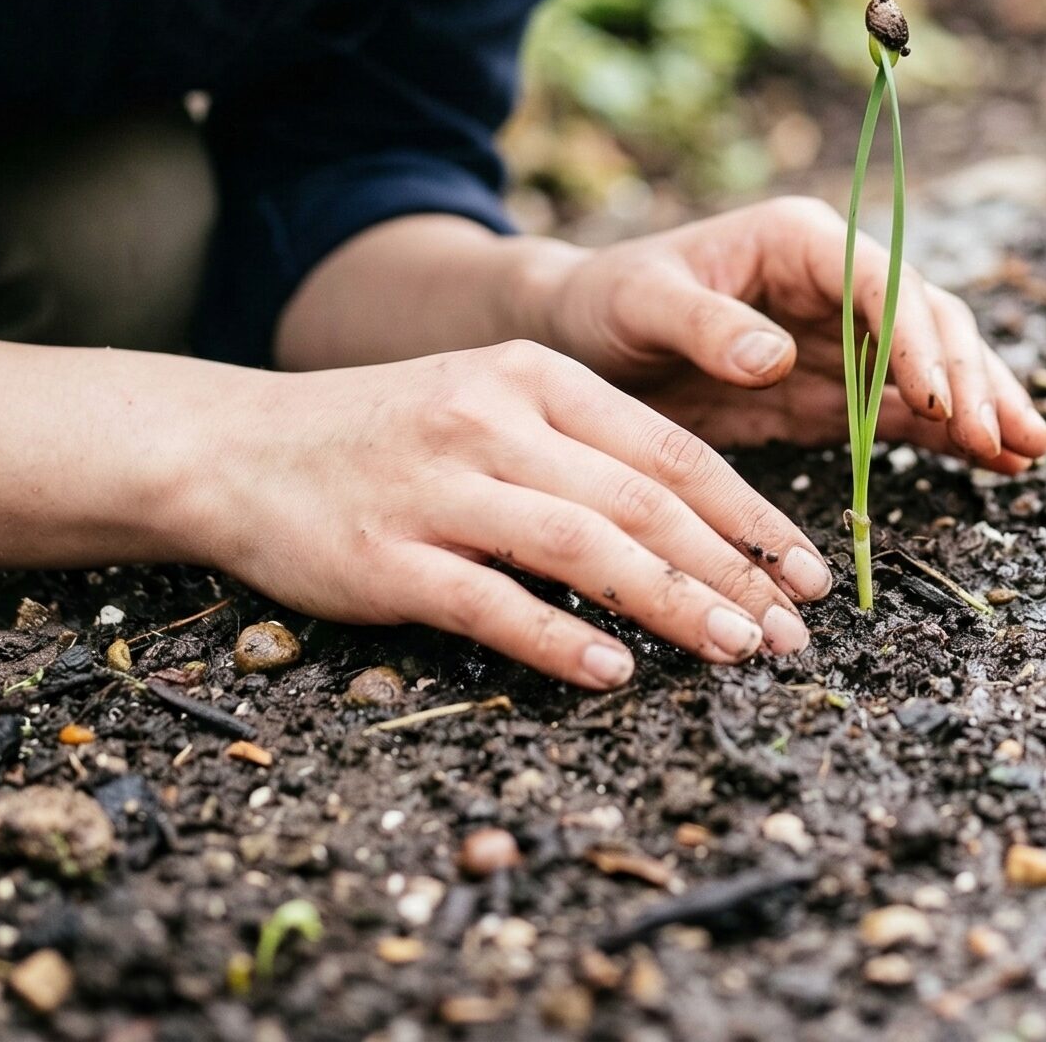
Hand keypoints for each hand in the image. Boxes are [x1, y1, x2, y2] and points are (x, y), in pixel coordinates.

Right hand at [201, 338, 831, 688]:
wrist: (238, 446)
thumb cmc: (389, 432)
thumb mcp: (492, 401)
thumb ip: (584, 450)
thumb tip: (698, 530)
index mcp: (536, 374)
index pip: (668, 446)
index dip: (749, 513)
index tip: (807, 568)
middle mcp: (495, 419)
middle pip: (641, 499)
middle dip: (732, 570)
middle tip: (792, 630)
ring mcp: (439, 486)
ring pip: (583, 546)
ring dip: (671, 602)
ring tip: (733, 649)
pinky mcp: (386, 556)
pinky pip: (490, 603)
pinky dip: (559, 639)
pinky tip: (614, 671)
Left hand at [532, 195, 1045, 471]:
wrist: (579, 337)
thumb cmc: (605, 303)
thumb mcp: (641, 305)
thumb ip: (705, 326)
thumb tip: (775, 355)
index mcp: (798, 240)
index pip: (881, 281)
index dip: (917, 339)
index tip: (941, 398)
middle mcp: (836, 279)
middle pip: (927, 321)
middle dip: (971, 378)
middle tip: (1005, 439)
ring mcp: (844, 336)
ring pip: (935, 364)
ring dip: (983, 404)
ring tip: (1030, 452)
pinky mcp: (836, 387)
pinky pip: (906, 408)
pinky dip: (953, 434)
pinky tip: (998, 464)